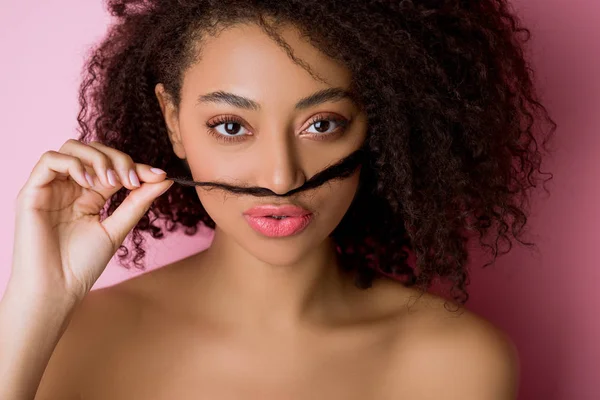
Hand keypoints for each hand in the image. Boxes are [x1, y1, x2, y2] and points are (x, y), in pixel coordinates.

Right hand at [10, 139, 172, 300]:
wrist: (56, 289)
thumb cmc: (82, 265)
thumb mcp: (117, 228)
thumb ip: (138, 202)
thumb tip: (165, 179)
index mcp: (90, 195)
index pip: (114, 167)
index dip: (137, 166)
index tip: (159, 176)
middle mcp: (70, 187)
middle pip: (94, 150)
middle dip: (119, 159)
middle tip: (132, 181)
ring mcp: (51, 187)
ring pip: (72, 147)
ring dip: (98, 158)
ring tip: (111, 181)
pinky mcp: (32, 191)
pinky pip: (50, 159)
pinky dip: (74, 163)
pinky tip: (89, 181)